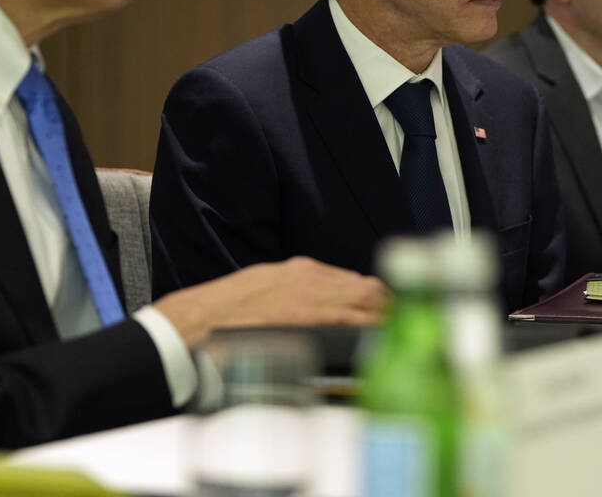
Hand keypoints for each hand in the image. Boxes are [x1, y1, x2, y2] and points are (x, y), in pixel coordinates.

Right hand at [153, 256, 388, 347]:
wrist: (199, 321)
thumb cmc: (225, 310)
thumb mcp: (264, 287)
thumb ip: (292, 292)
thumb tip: (313, 305)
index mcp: (300, 269)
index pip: (349, 279)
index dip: (370, 293)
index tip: (383, 303)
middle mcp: (311, 278)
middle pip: (364, 286)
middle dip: (385, 301)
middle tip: (401, 315)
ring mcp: (311, 296)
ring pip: (363, 299)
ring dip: (383, 312)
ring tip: (400, 324)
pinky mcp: (308, 317)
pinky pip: (350, 318)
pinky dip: (370, 323)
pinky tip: (383, 331)